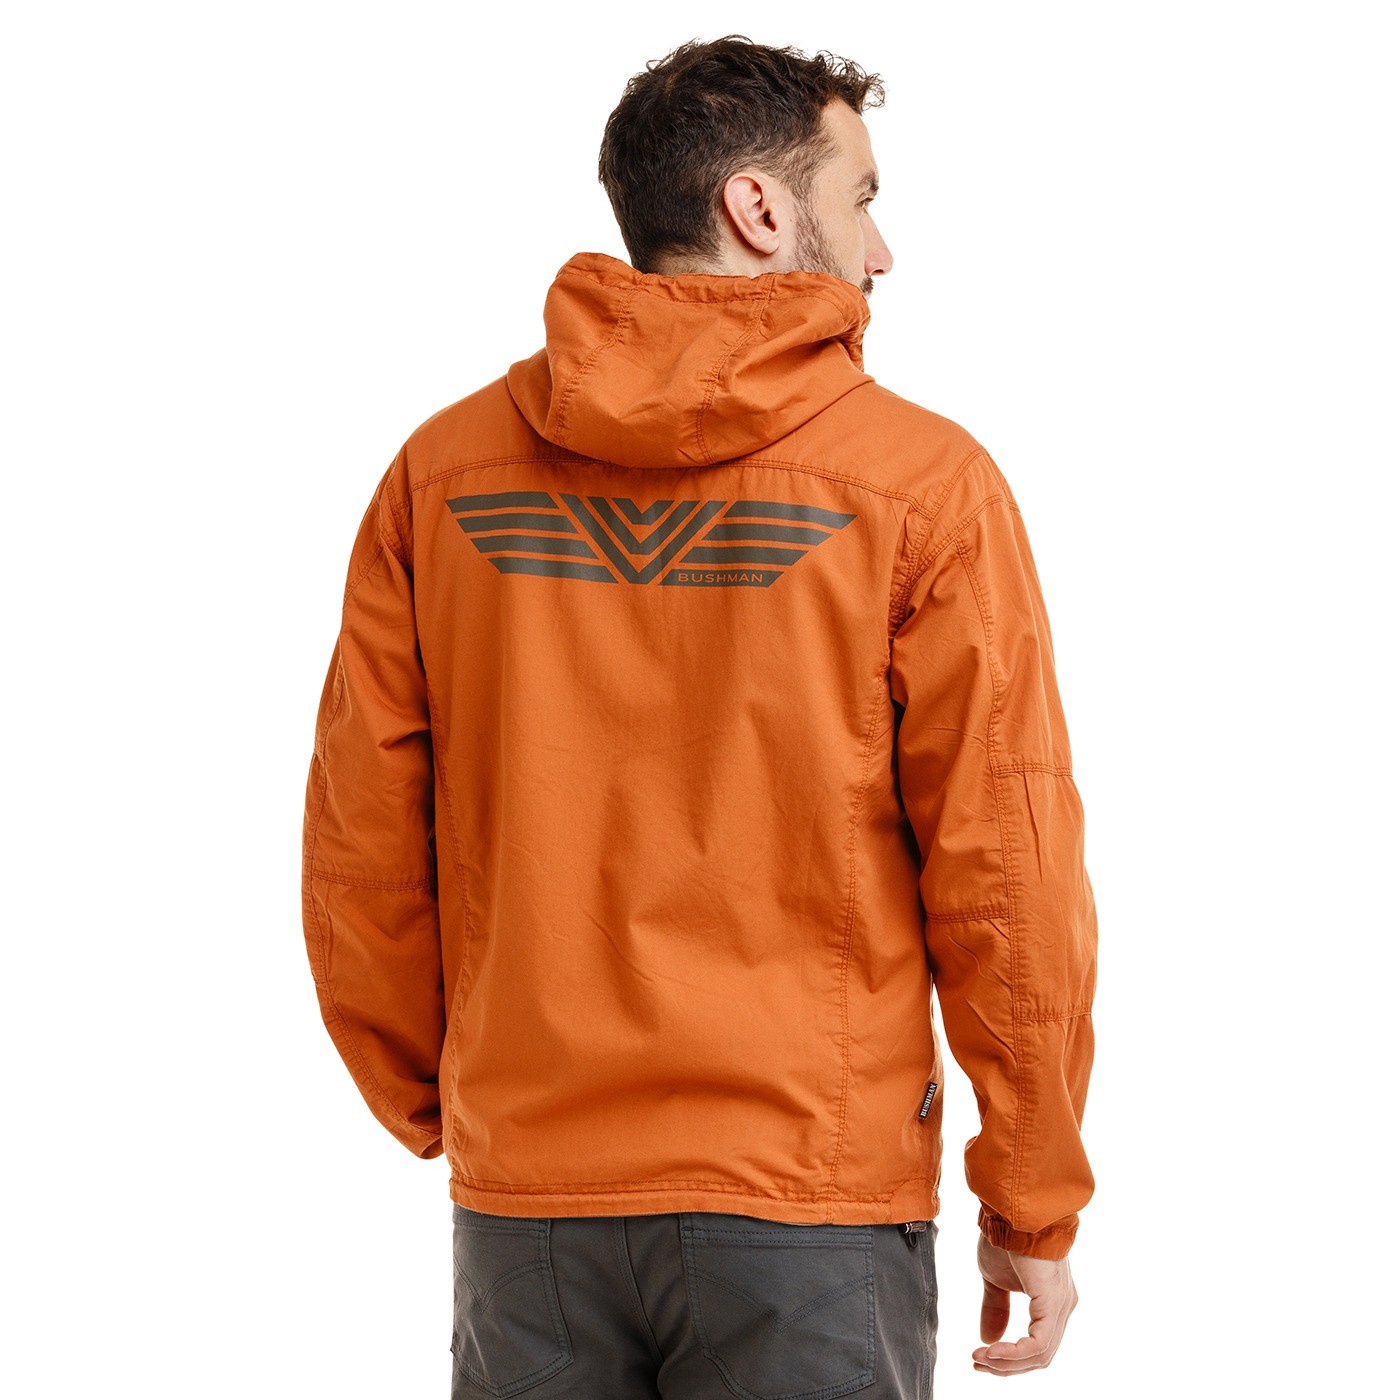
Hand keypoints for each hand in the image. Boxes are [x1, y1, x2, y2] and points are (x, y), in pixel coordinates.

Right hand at [971, 1233, 1078, 1374]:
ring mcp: (1062, 1306)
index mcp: (1052, 1302)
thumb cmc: (1006, 1236)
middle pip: (1040, 1356)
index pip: (1037, 1345)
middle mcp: (1063, 1307)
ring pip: (1041, 1355)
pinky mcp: (1054, 1304)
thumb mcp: (995, 1279)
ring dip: (1007, 1363)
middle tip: (977, 1362)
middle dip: (1006, 1365)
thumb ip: (995, 1309)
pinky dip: (1014, 1353)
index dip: (1009, 1358)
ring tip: (981, 1358)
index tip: (980, 1357)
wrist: (1011, 1211)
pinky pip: (1039, 1344)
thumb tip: (988, 1340)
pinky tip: (992, 1351)